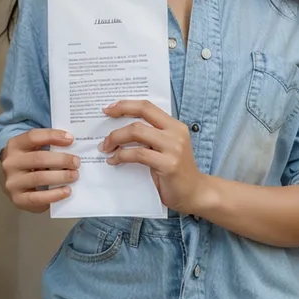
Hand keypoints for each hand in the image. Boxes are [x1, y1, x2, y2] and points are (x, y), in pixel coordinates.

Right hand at [0, 129, 79, 212]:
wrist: (14, 182)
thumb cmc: (30, 162)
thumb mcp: (34, 148)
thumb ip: (49, 144)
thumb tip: (71, 142)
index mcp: (14, 145)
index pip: (33, 137)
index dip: (53, 136)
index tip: (71, 139)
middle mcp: (10, 163)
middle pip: (38, 158)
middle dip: (62, 160)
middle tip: (76, 162)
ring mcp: (12, 182)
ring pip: (39, 178)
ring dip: (61, 177)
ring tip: (74, 175)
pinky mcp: (18, 199)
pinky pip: (38, 198)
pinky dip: (55, 195)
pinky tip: (67, 191)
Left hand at [100, 100, 203, 214]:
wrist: (195, 193)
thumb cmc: (176, 171)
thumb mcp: (166, 148)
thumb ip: (151, 136)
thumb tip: (120, 129)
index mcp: (175, 125)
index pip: (147, 106)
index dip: (126, 105)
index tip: (108, 109)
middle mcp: (175, 133)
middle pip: (141, 115)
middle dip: (117, 120)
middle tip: (103, 132)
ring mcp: (173, 147)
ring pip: (136, 132)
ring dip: (116, 138)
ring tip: (106, 148)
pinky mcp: (168, 164)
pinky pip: (138, 154)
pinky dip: (121, 156)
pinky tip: (114, 160)